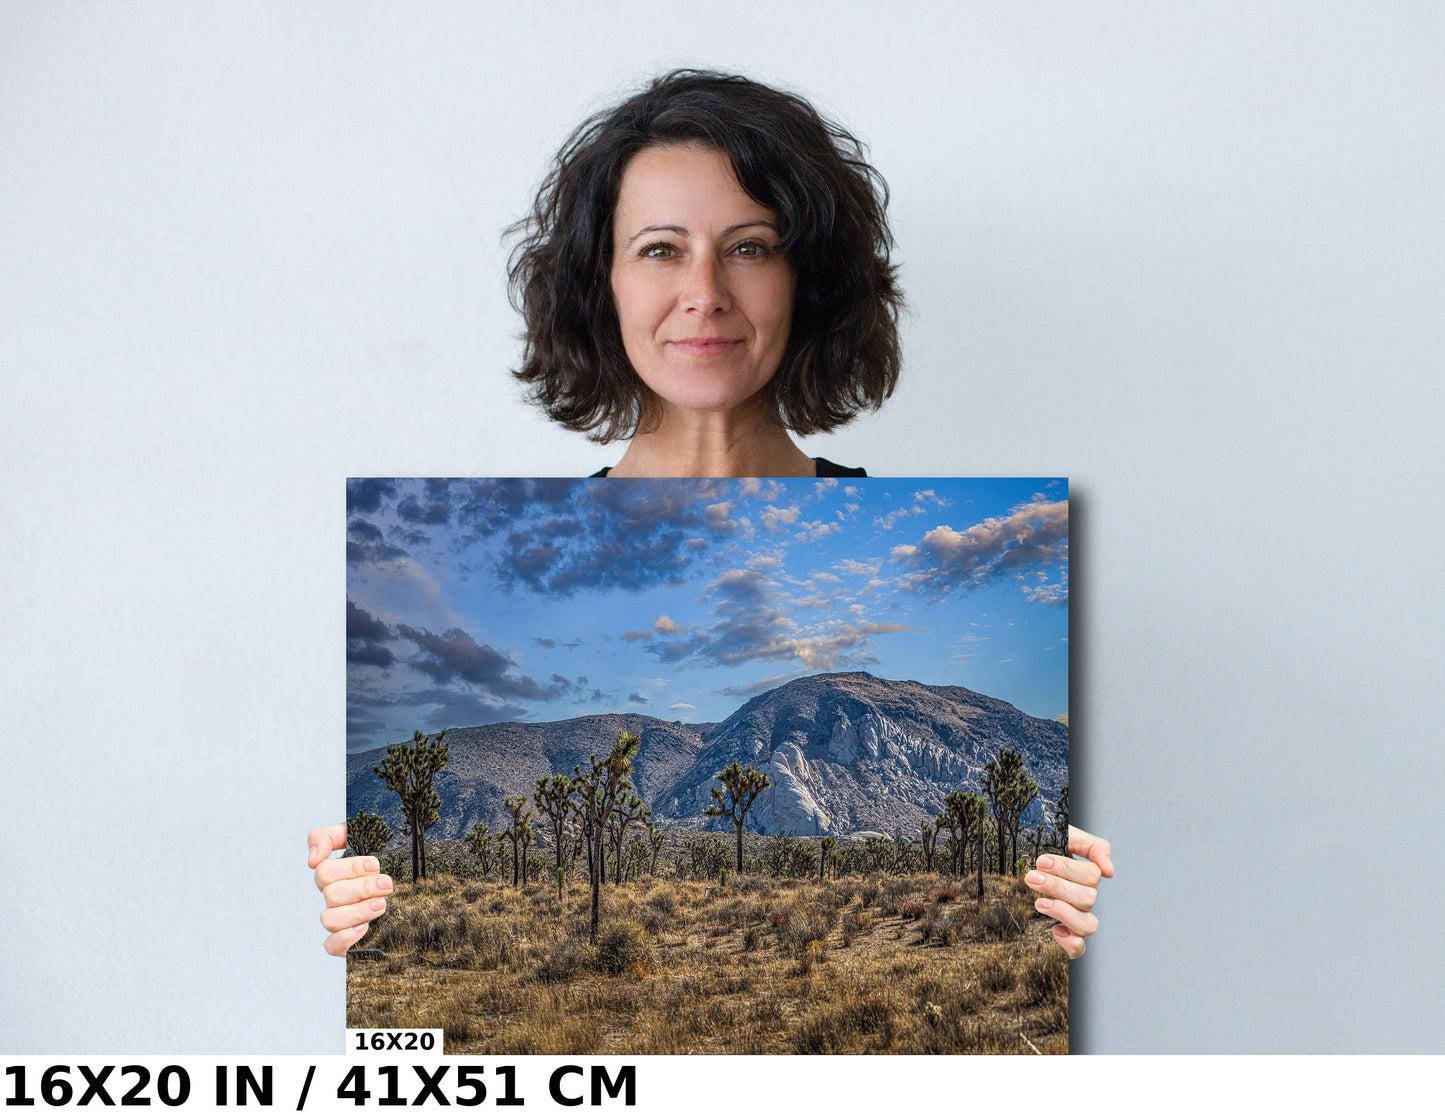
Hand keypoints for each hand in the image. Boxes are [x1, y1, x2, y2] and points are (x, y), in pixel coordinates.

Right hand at [308, 823, 393, 955]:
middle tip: (386, 884)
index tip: (375, 865)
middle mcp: (335, 897)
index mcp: (336, 874)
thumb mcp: (362, 836)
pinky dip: (345, 938)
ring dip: (357, 911)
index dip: (349, 868)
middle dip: (362, 888)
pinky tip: (365, 928)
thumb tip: (312, 858)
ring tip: (382, 904)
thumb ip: (330, 837)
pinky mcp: (348, 941)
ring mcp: (340, 919)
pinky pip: (331, 946)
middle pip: (331, 895)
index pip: (324, 871)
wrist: (416, 887)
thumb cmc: (387, 857)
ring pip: (329, 919)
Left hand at [1025, 825, 1112, 958]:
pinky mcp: (1065, 935)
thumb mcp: (1066, 835)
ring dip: (1063, 913)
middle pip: (1088, 899)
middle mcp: (1084, 898)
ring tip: (1039, 903)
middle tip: (1032, 877)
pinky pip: (1078, 948)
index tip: (1041, 861)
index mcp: (1086, 876)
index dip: (1067, 869)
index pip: (1092, 876)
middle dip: (1057, 887)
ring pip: (1088, 925)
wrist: (1018, 854)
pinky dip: (1070, 943)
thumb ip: (1093, 846)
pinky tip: (1054, 930)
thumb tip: (1110, 872)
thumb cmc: (1043, 846)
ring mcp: (1076, 917)